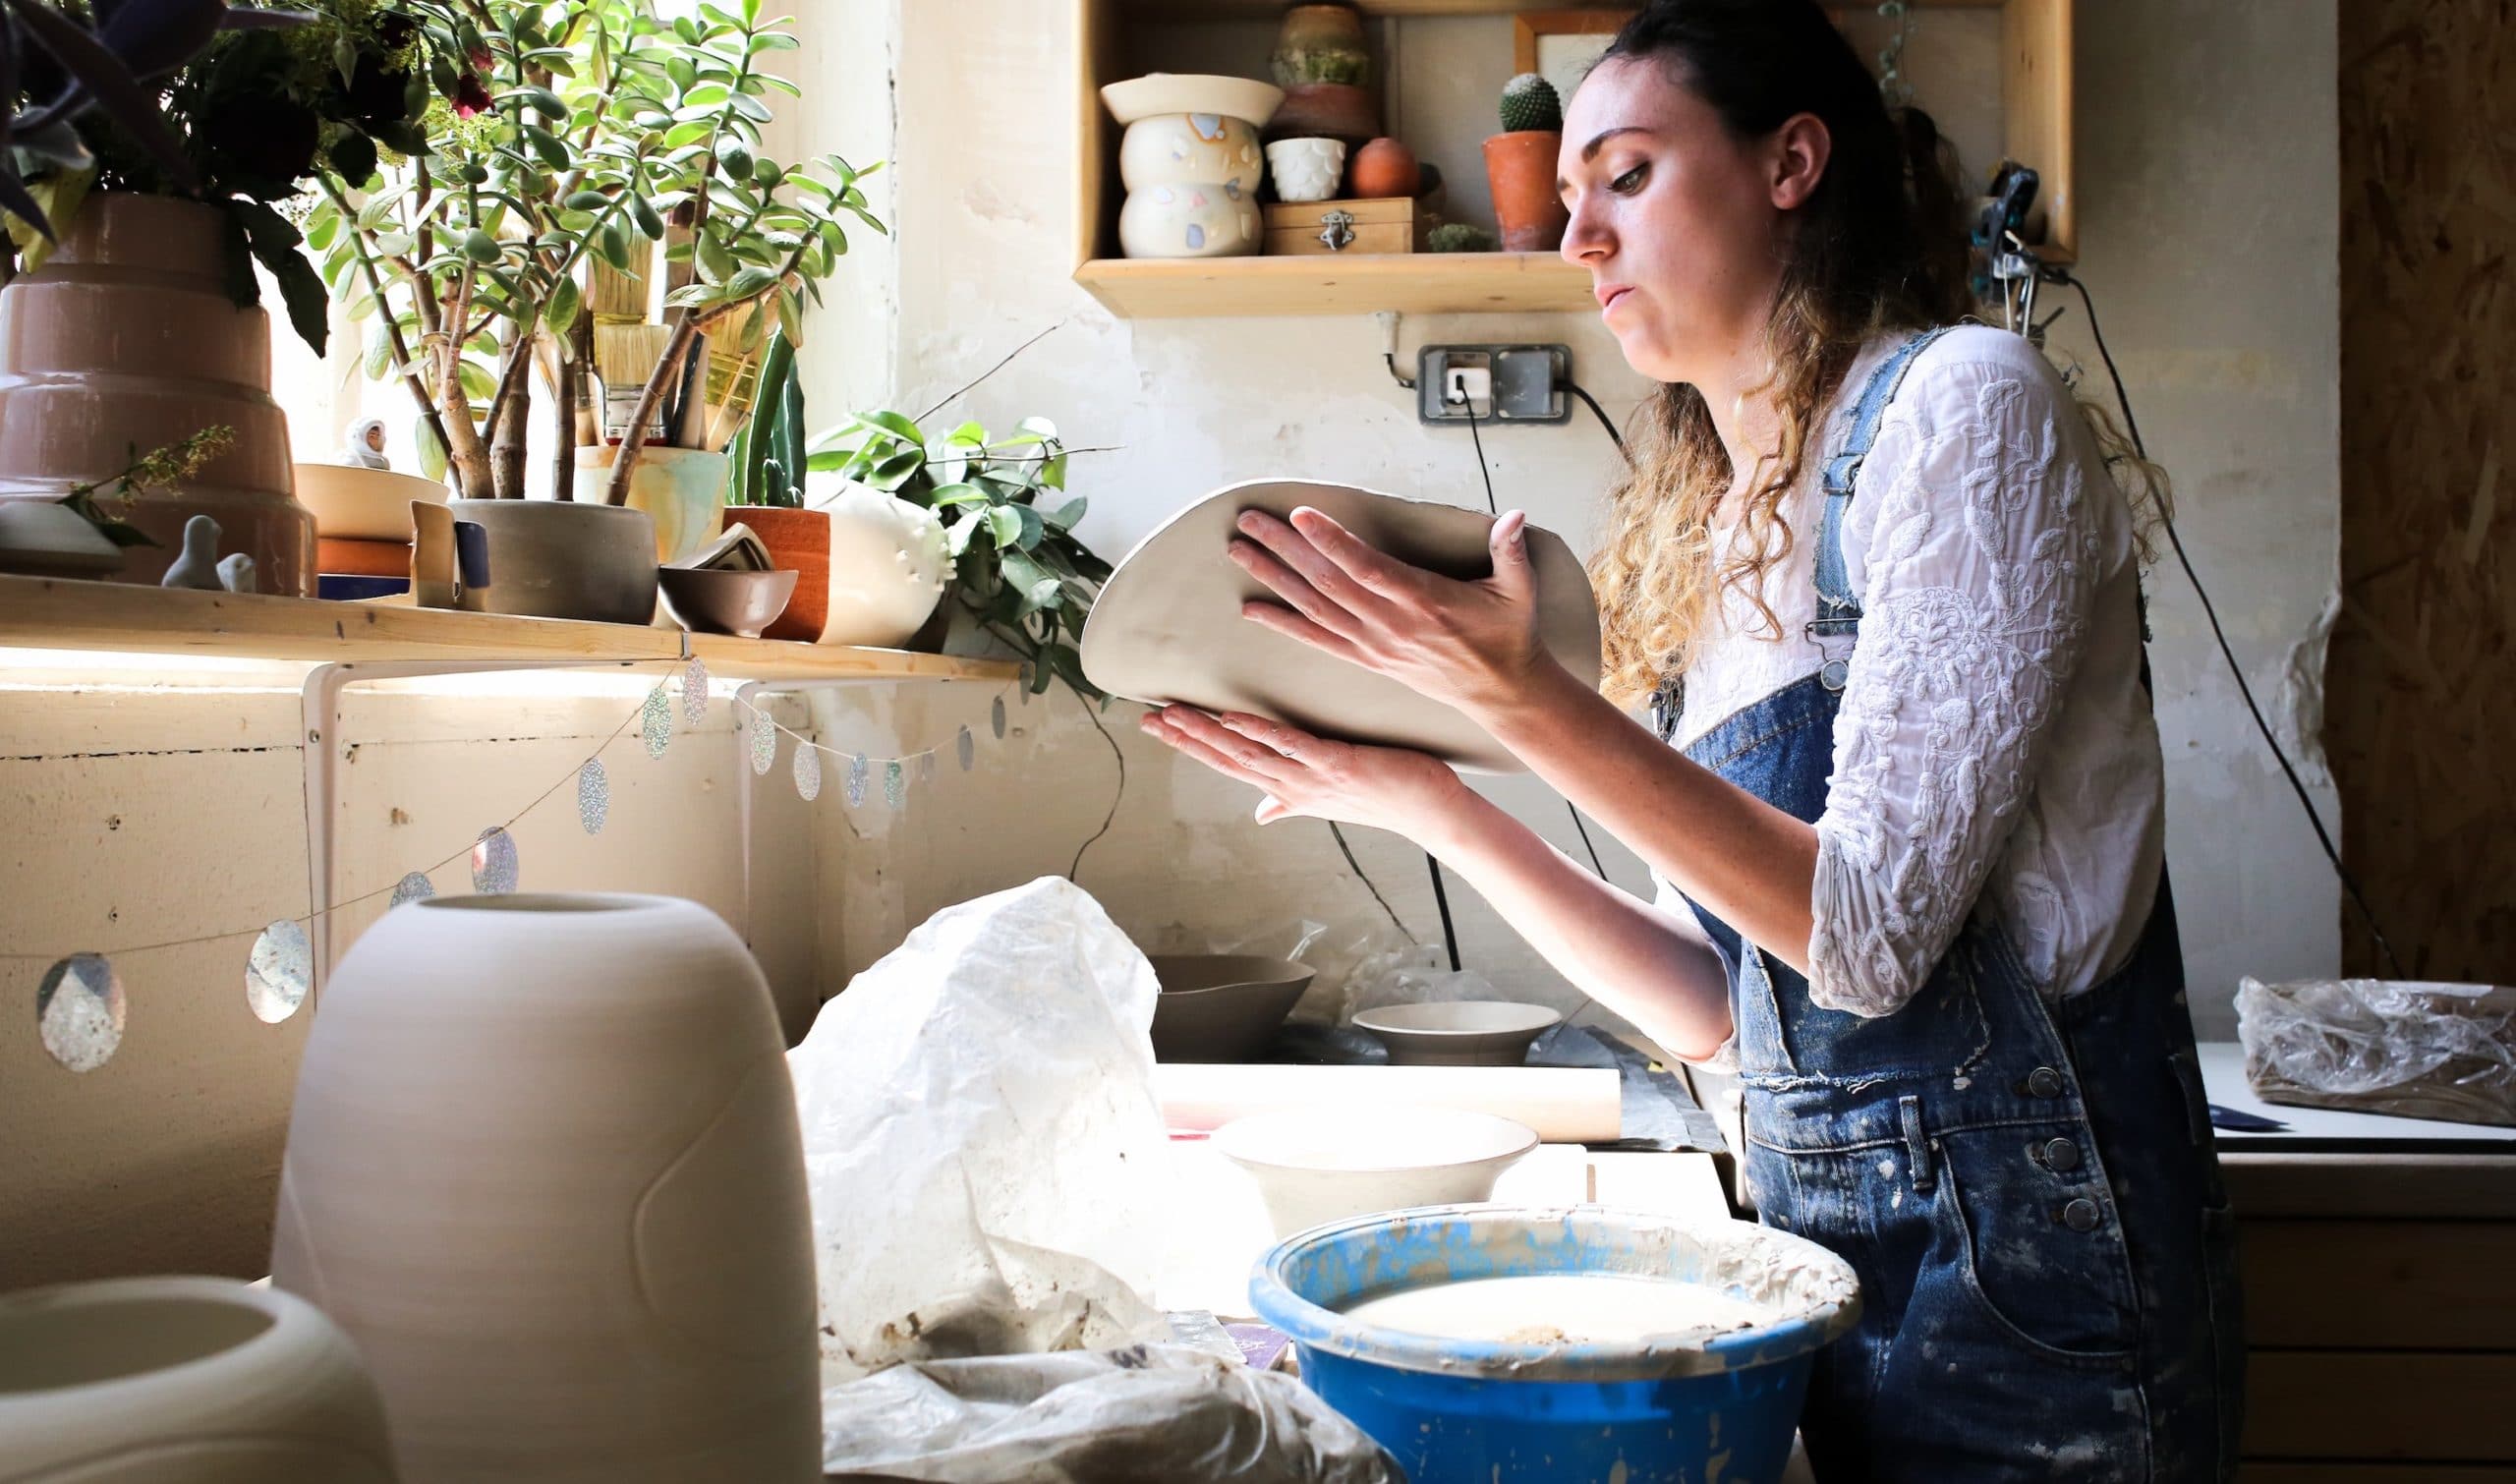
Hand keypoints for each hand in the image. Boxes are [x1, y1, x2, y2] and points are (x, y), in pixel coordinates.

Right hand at [1138, 704, 1467, 834]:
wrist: (1433, 812)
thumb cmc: (1388, 797)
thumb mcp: (1333, 797)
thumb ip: (1290, 801)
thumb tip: (1261, 813)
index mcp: (1291, 789)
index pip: (1231, 766)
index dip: (1192, 747)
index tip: (1159, 727)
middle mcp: (1295, 787)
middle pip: (1228, 761)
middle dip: (1186, 740)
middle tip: (1148, 718)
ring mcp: (1315, 778)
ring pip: (1249, 755)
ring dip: (1208, 734)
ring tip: (1174, 713)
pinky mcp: (1340, 766)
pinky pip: (1293, 747)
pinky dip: (1260, 733)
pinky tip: (1232, 718)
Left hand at [1230, 505, 1551, 717]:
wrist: (1501, 691)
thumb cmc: (1509, 635)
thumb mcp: (1519, 590)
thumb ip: (1510, 550)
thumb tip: (1516, 514)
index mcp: (1424, 601)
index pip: (1367, 567)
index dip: (1333, 541)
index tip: (1301, 516)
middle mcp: (1391, 624)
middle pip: (1328, 581)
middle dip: (1285, 548)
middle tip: (1250, 520)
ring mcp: (1375, 644)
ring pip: (1315, 607)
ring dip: (1274, 578)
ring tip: (1240, 551)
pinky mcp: (1368, 659)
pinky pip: (1317, 640)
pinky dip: (1283, 624)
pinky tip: (1252, 609)